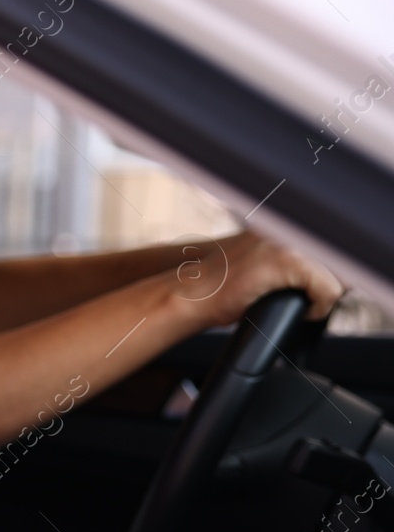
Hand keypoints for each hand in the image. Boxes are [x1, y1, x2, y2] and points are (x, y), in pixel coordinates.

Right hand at [175, 230, 342, 324]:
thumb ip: (290, 257)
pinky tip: (303, 311)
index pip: (330, 243)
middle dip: (334, 280)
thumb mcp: (260, 262)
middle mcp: (286, 225)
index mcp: (282, 220)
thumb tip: (331, 271)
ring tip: (307, 304)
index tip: (322, 287)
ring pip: (339, 273)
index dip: (333, 269)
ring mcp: (287, 240)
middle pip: (340, 256)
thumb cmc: (220, 286)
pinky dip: (319, 307)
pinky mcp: (287, 261)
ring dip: (326, 293)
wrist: (191, 295)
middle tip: (314, 298)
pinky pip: (327, 289)